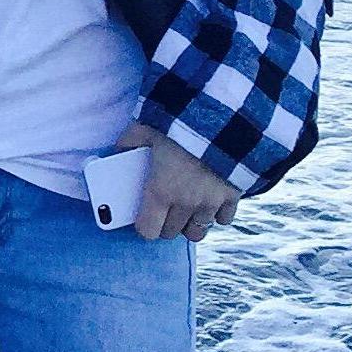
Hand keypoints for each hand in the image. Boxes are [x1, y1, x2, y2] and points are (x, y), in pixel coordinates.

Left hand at [120, 125, 241, 241]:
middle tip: (161, 208)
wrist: (222, 120)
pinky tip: (209, 201)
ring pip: (198, 232)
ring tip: (185, 210)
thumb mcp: (143, 129)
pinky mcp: (233, 196)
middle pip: (171, 232)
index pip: (148, 231)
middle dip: (164, 223)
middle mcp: (186, 204)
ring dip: (189, 224)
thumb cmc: (177, 125)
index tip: (142, 216)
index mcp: (160, 191)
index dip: (143, 225)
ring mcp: (211, 203)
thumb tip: (118, 151)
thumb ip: (128, 143)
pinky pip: (224, 219)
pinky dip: (216, 214)